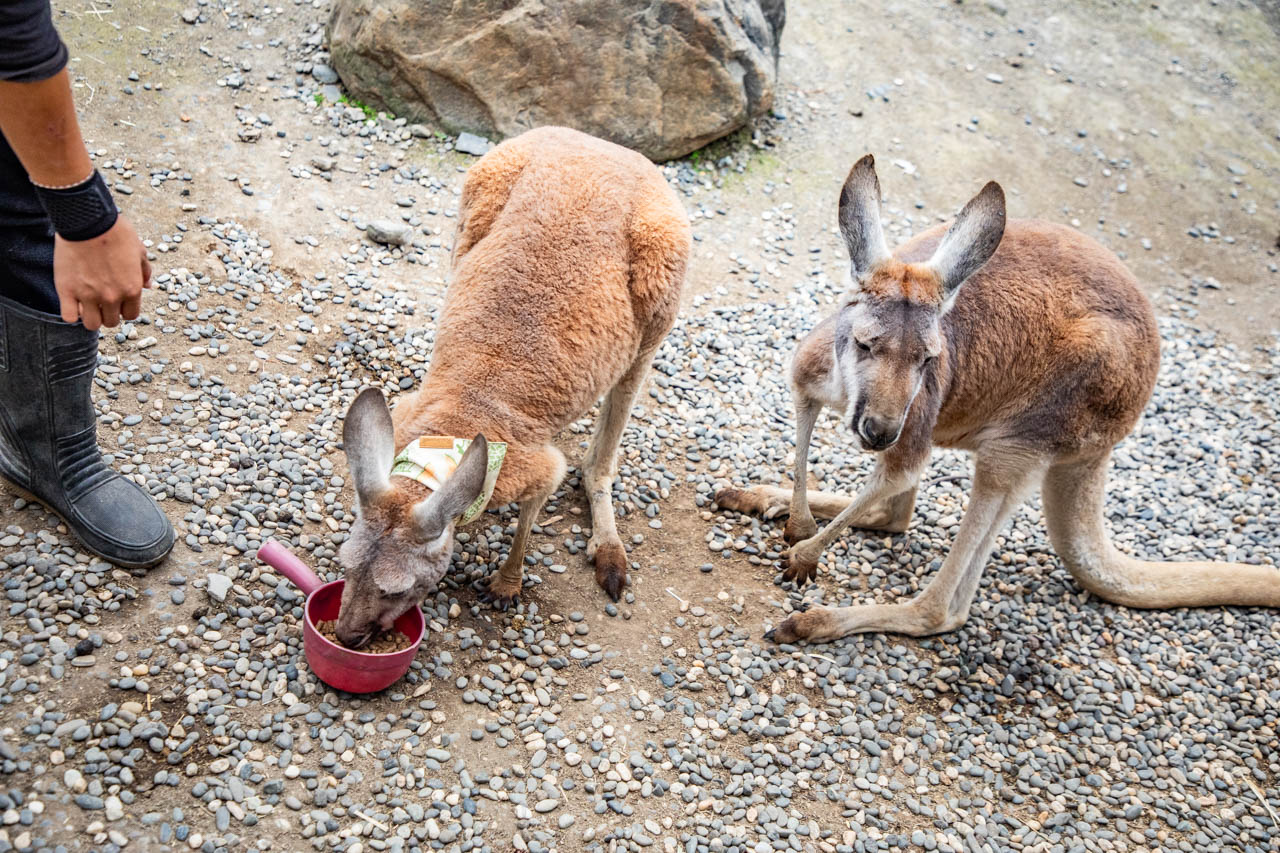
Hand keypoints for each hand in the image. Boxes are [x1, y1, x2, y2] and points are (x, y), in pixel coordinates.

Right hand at [52, 215, 151, 329]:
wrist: (88, 221)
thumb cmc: (115, 232)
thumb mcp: (139, 250)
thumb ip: (144, 271)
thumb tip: (148, 286)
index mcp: (132, 289)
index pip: (131, 315)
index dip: (125, 309)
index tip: (118, 300)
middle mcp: (112, 297)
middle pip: (111, 322)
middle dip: (108, 313)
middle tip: (101, 301)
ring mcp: (88, 296)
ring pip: (92, 324)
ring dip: (91, 317)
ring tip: (87, 305)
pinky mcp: (67, 291)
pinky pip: (68, 317)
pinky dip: (71, 313)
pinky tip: (73, 303)